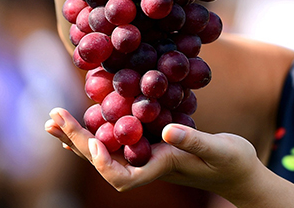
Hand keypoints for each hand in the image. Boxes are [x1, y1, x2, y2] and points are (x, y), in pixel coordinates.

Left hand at [45, 108, 263, 196]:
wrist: (240, 174)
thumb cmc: (233, 163)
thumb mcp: (220, 149)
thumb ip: (194, 140)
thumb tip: (168, 130)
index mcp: (162, 167)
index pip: (122, 176)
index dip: (103, 162)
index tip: (95, 140)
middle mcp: (149, 165)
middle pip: (103, 162)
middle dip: (77, 140)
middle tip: (53, 117)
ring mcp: (148, 158)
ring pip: (106, 152)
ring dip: (79, 137)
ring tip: (54, 121)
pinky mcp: (153, 147)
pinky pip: (118, 142)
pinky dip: (98, 132)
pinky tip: (86, 123)